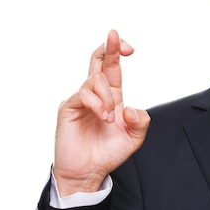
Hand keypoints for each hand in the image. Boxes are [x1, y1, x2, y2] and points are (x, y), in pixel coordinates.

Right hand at [52, 30, 150, 196]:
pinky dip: (98, 104)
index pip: (112, 66)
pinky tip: (104, 118)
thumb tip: (132, 109)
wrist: (87, 173)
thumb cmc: (107, 154)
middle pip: (97, 61)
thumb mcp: (134, 138)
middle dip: (108, 47)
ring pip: (94, 80)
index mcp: (111, 96)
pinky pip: (84, 94)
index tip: (129, 47)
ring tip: (110, 118)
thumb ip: (141, 122)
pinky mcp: (69, 108)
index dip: (118, 51)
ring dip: (107, 97)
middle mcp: (95, 94)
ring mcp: (80, 100)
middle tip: (114, 36)